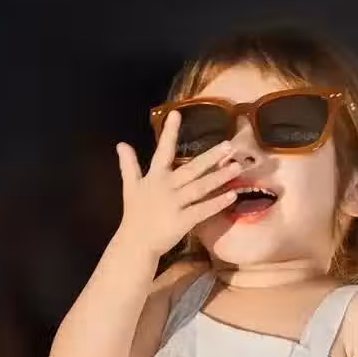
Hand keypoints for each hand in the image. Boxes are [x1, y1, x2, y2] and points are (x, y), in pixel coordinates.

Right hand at [115, 111, 242, 256]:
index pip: (163, 150)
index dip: (170, 133)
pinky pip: (203, 210)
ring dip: (219, 177)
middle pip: (191, 168)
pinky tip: (232, 195)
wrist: (135, 242)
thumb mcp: (130, 186)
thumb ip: (129, 165)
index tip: (178, 114)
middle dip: (211, 157)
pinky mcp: (182, 220)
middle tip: (229, 145)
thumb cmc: (136, 214)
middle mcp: (166, 187)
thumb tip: (121, 144)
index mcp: (155, 177)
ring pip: (200, 187)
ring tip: (237, 167)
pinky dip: (217, 203)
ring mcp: (174, 204)